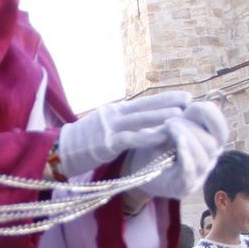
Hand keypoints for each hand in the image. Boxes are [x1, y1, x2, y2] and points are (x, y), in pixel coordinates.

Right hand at [56, 92, 189, 178]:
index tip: (183, 96)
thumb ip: (122, 124)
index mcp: (114, 111)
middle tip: (189, 100)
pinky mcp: (105, 143)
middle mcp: (113, 115)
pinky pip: (130, 138)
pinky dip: (147, 136)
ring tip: (181, 114)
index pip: (143, 103)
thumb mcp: (104, 127)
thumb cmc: (82, 142)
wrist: (59, 151)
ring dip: (161, 116)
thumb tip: (144, 125)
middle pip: (145, 106)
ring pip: (140, 119)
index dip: (164, 99)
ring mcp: (109, 128)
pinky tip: (162, 135)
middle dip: (168, 102)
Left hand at [125, 101, 229, 199]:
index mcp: (209, 143)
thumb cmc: (155, 144)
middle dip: (194, 127)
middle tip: (170, 120)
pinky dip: (186, 157)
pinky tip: (178, 145)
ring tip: (168, 127)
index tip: (191, 105)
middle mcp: (208, 160)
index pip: (222, 130)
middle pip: (215, 143)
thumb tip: (188, 101)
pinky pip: (190, 173)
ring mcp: (197, 176)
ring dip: (186, 137)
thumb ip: (181, 117)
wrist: (136, 168)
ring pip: (203, 157)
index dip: (212, 115)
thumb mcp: (169, 127)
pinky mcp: (183, 188)